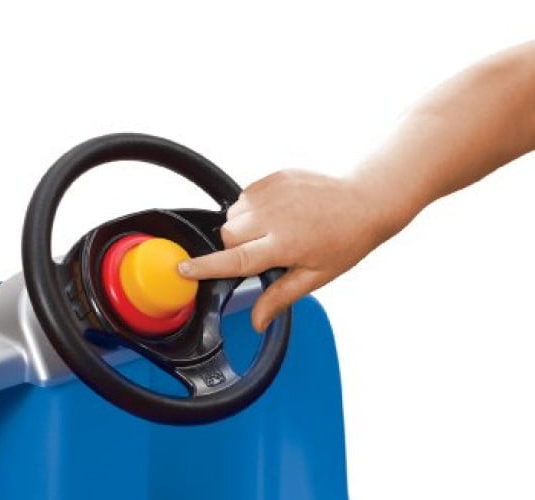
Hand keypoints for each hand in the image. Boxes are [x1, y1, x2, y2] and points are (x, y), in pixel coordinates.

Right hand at [178, 169, 404, 331]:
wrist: (366, 201)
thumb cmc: (345, 241)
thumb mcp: (315, 276)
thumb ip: (279, 297)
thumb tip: (257, 322)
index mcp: (283, 244)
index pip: (234, 258)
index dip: (205, 266)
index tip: (182, 269)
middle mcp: (274, 216)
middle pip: (227, 235)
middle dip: (235, 247)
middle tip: (263, 252)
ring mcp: (273, 192)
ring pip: (233, 215)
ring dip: (242, 226)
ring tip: (271, 231)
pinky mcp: (274, 177)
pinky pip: (245, 196)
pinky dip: (252, 209)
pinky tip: (277, 215)